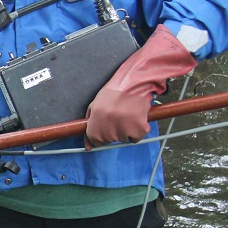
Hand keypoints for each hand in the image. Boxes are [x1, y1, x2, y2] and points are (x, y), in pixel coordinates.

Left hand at [85, 25, 197, 147]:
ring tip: (127, 114)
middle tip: (118, 116)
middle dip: (113, 131)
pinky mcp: (139, 129)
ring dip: (126, 130)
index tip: (105, 129)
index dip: (100, 136)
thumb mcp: (95, 105)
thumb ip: (89, 124)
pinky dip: (138, 131)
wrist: (136, 82)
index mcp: (96, 119)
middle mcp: (108, 125)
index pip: (94, 139)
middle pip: (109, 140)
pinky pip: (136, 138)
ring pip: (123, 139)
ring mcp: (124, 128)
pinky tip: (136, 117)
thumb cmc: (115, 92)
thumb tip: (88, 145)